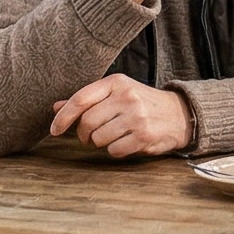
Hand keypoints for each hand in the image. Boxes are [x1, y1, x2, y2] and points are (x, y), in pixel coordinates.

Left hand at [50, 75, 193, 158]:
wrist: (178, 114)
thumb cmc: (141, 103)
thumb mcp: (116, 94)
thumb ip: (87, 100)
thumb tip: (56, 107)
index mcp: (116, 82)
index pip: (80, 99)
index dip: (63, 116)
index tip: (54, 129)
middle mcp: (126, 96)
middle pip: (87, 122)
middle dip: (84, 134)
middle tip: (90, 136)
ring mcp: (136, 116)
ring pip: (99, 139)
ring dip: (101, 142)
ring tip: (114, 135)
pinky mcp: (144, 136)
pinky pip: (114, 150)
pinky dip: (116, 150)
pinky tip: (126, 142)